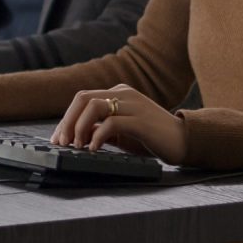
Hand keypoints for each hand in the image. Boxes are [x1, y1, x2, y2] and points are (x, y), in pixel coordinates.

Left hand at [50, 83, 186, 164]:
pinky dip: (98, 135)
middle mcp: (123, 93)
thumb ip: (102, 128)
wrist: (185, 140)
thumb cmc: (152, 138)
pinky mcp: (140, 120)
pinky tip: (94, 149)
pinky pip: (112, 123)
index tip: (57, 138)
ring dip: (79, 127)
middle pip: (83, 99)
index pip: (83, 98)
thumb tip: (77, 134)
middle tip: (61, 143)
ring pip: (94, 106)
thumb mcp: (122, 132)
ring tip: (77, 146)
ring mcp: (132, 104)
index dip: (66, 118)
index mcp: (118, 93)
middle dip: (67, 121)